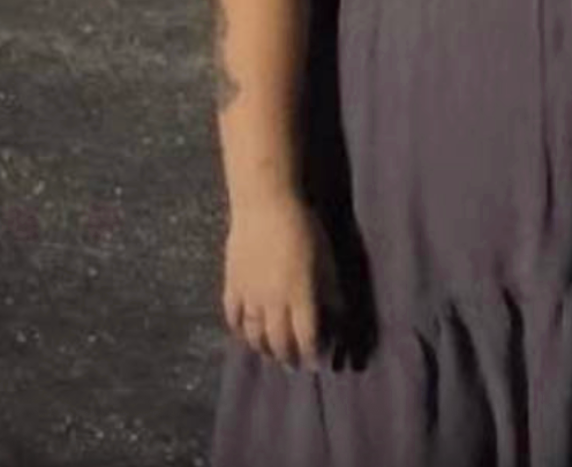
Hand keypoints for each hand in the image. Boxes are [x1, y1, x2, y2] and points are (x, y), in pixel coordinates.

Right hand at [223, 194, 342, 367]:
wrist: (265, 205)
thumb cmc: (304, 228)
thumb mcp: (327, 260)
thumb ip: (331, 292)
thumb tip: (339, 318)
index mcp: (300, 297)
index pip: (307, 339)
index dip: (313, 354)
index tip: (317, 363)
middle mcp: (273, 304)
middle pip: (279, 343)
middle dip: (289, 359)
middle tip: (295, 366)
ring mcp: (249, 297)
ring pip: (254, 336)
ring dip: (265, 350)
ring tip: (273, 355)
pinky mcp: (232, 286)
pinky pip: (234, 319)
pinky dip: (240, 332)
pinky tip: (247, 335)